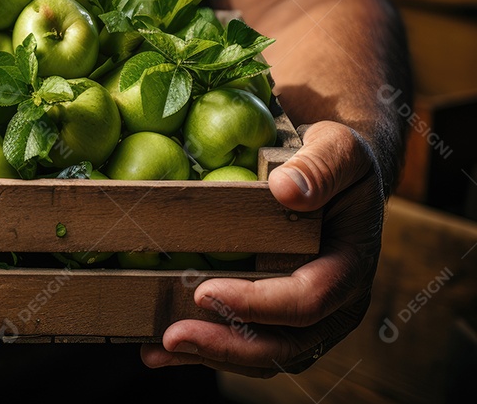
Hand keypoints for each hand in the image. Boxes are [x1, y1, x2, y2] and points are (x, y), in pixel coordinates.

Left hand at [142, 121, 383, 376]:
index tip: (204, 292)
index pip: (308, 299)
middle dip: (226, 346)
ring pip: (264, 356)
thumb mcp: (338, 149)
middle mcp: (335, 305)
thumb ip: (320, 167)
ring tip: (156, 350)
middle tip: (171, 336)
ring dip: (210, 356)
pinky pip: (248, 346)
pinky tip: (162, 349)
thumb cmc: (337, 160)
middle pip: (284, 344)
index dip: (257, 303)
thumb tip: (287, 191)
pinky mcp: (282, 320)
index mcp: (350, 267)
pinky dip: (208, 351)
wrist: (339, 177)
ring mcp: (309, 319)